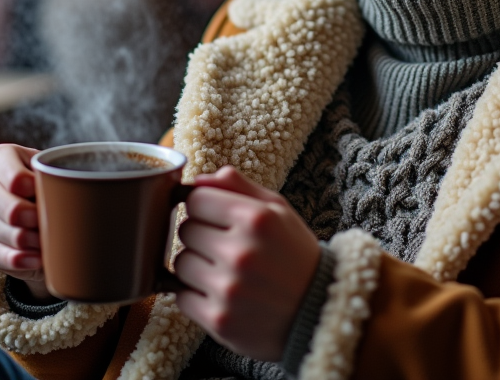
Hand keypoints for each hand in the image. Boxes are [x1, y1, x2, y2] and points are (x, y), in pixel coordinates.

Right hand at [0, 144, 51, 299]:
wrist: (38, 221)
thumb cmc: (50, 190)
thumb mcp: (56, 177)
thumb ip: (59, 180)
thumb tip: (67, 200)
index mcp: (0, 158)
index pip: (8, 167)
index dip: (30, 183)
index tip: (48, 192)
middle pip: (10, 207)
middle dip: (36, 220)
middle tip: (52, 223)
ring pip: (6, 233)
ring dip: (33, 241)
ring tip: (49, 241)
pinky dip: (22, 260)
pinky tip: (38, 259)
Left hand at [174, 166, 320, 361]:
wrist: (319, 310)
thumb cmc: (294, 253)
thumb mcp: (277, 210)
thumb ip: (238, 187)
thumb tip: (198, 179)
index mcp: (257, 219)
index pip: (196, 199)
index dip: (204, 207)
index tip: (216, 217)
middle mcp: (241, 252)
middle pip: (185, 230)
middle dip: (201, 235)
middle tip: (225, 247)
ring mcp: (229, 289)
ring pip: (180, 263)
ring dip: (196, 266)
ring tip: (223, 271)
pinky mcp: (219, 320)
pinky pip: (181, 297)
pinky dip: (195, 295)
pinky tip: (220, 294)